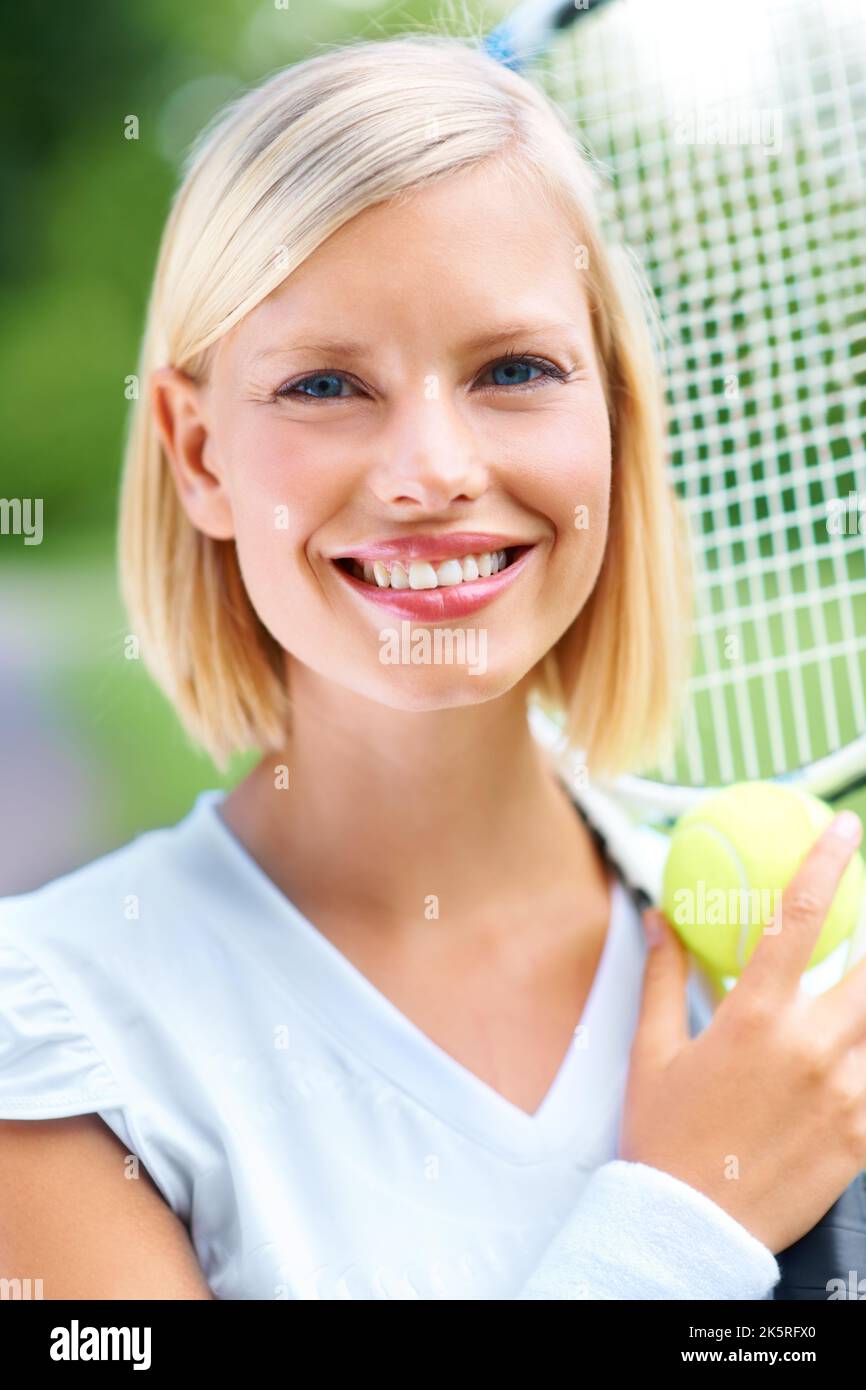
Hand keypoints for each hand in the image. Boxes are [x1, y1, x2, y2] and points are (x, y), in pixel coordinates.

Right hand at [620, 811, 865, 1252]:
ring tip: (847, 996)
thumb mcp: (654, 1051)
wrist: (690, 1229)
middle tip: (863, 921)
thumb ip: (665, 977)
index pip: (800, 918)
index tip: (846, 829)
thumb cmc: (668, 1138)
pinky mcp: (864, 1136)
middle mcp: (813, 1048)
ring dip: (865, 999)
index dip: (827, 863)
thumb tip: (657, 919)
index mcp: (757, 1018)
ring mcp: (847, 1094)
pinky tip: (852, 1053)